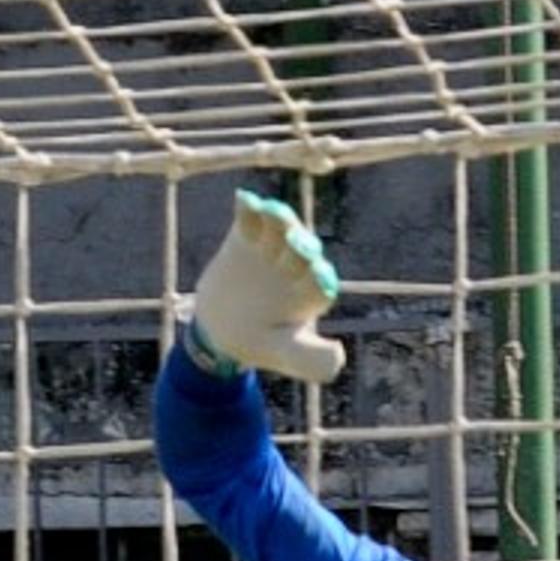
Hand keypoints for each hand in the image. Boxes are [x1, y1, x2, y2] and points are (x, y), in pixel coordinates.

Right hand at [185, 189, 346, 383]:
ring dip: (279, 219)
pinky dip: (248, 207)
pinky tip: (243, 201)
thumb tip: (338, 355)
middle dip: (300, 246)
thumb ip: (311, 359)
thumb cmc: (262, 343)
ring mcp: (273, 247)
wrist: (221, 327)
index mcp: (311, 293)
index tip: (319, 277)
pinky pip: (250, 217)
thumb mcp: (285, 355)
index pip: (320, 283)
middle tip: (295, 243)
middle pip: (303, 251)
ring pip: (281, 228)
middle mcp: (297, 265)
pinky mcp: (248, 234)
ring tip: (269, 212)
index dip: (320, 279)